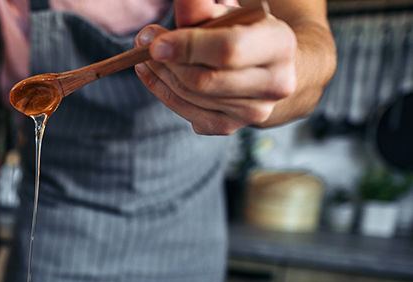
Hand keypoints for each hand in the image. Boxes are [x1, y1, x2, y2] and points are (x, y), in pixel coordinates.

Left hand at [134, 0, 297, 134]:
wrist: (268, 68)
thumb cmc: (242, 32)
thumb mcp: (227, 14)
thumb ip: (202, 9)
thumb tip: (180, 1)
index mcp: (279, 45)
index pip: (228, 50)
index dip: (188, 47)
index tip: (156, 42)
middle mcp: (274, 84)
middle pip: (204, 80)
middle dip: (167, 61)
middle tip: (143, 40)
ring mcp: (253, 111)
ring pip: (190, 96)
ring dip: (160, 74)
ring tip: (145, 54)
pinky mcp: (230, 126)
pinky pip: (185, 112)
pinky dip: (162, 91)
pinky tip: (151, 73)